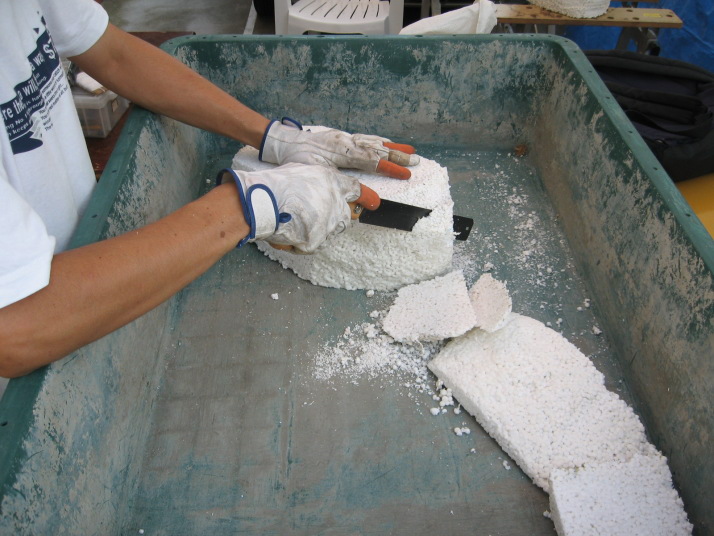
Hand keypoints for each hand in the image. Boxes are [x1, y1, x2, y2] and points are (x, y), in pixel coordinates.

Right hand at [217, 163, 364, 253]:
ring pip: (331, 231)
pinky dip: (303, 242)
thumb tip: (322, 188)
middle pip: (347, 216)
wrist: (262, 201)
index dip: (365, 197)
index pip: (357, 190)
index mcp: (333, 182)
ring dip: (320, 229)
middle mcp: (336, 203)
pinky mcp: (317, 241)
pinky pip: (314, 245)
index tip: (373, 203)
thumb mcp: (302, 170)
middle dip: (337, 217)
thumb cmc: (276, 184)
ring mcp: (328, 224)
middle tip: (317, 215)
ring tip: (298, 221)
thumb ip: (319, 180)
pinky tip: (289, 232)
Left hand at [259, 118, 419, 179]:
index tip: (406, 175)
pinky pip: (365, 138)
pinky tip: (387, 143)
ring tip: (410, 150)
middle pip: (377, 148)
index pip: (371, 160)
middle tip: (417, 162)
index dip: (390, 168)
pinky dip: (379, 141)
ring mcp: (345, 137)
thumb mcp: (316, 174)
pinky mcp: (342, 136)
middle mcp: (347, 141)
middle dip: (398, 157)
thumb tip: (359, 197)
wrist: (284, 142)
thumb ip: (340, 184)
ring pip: (373, 141)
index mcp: (342, 151)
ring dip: (392, 147)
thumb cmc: (298, 160)